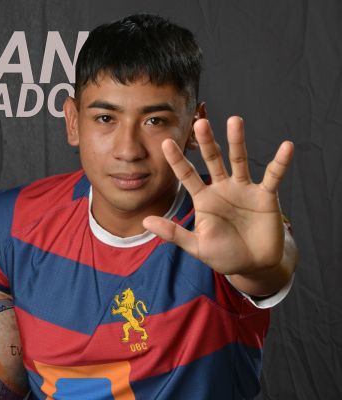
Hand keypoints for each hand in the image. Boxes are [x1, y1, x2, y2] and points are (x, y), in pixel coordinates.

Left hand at [143, 116, 293, 276]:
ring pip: (239, 161)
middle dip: (207, 142)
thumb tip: (146, 221)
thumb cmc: (223, 254)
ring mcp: (244, 189)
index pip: (187, 175)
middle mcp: (222, 188)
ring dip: (237, 141)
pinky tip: (286, 147)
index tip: (166, 142)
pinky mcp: (265, 196)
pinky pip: (273, 176)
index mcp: (204, 198)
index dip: (177, 160)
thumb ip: (173, 233)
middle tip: (201, 122)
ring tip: (235, 121)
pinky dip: (280, 163)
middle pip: (213, 160)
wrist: (254, 265)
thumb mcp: (196, 246)